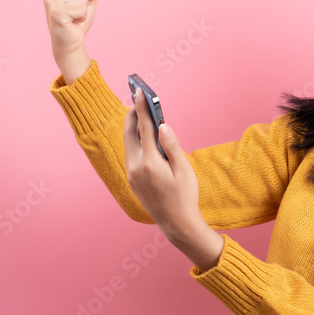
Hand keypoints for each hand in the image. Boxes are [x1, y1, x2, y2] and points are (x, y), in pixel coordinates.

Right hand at [40, 0, 99, 59]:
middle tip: (73, 12)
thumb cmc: (77, 18)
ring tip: (71, 17)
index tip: (73, 4)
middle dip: (83, 2)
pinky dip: (81, 17)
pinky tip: (71, 22)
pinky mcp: (56, 11)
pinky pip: (82, 9)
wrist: (70, 41)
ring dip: (82, 11)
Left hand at [123, 90, 199, 235]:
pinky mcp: (132, 180)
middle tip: (136, 98)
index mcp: (150, 163)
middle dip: (132, 115)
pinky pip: (130, 154)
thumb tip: (163, 125)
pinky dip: (134, 141)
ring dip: (132, 128)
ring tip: (138, 114)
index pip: (144, 128)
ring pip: (128, 144)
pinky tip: (141, 137)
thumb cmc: (185, 196)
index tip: (139, 91)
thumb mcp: (184, 169)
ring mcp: (131, 175)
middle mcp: (136, 168)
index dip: (142, 107)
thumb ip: (172, 145)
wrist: (176, 223)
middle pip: (129, 133)